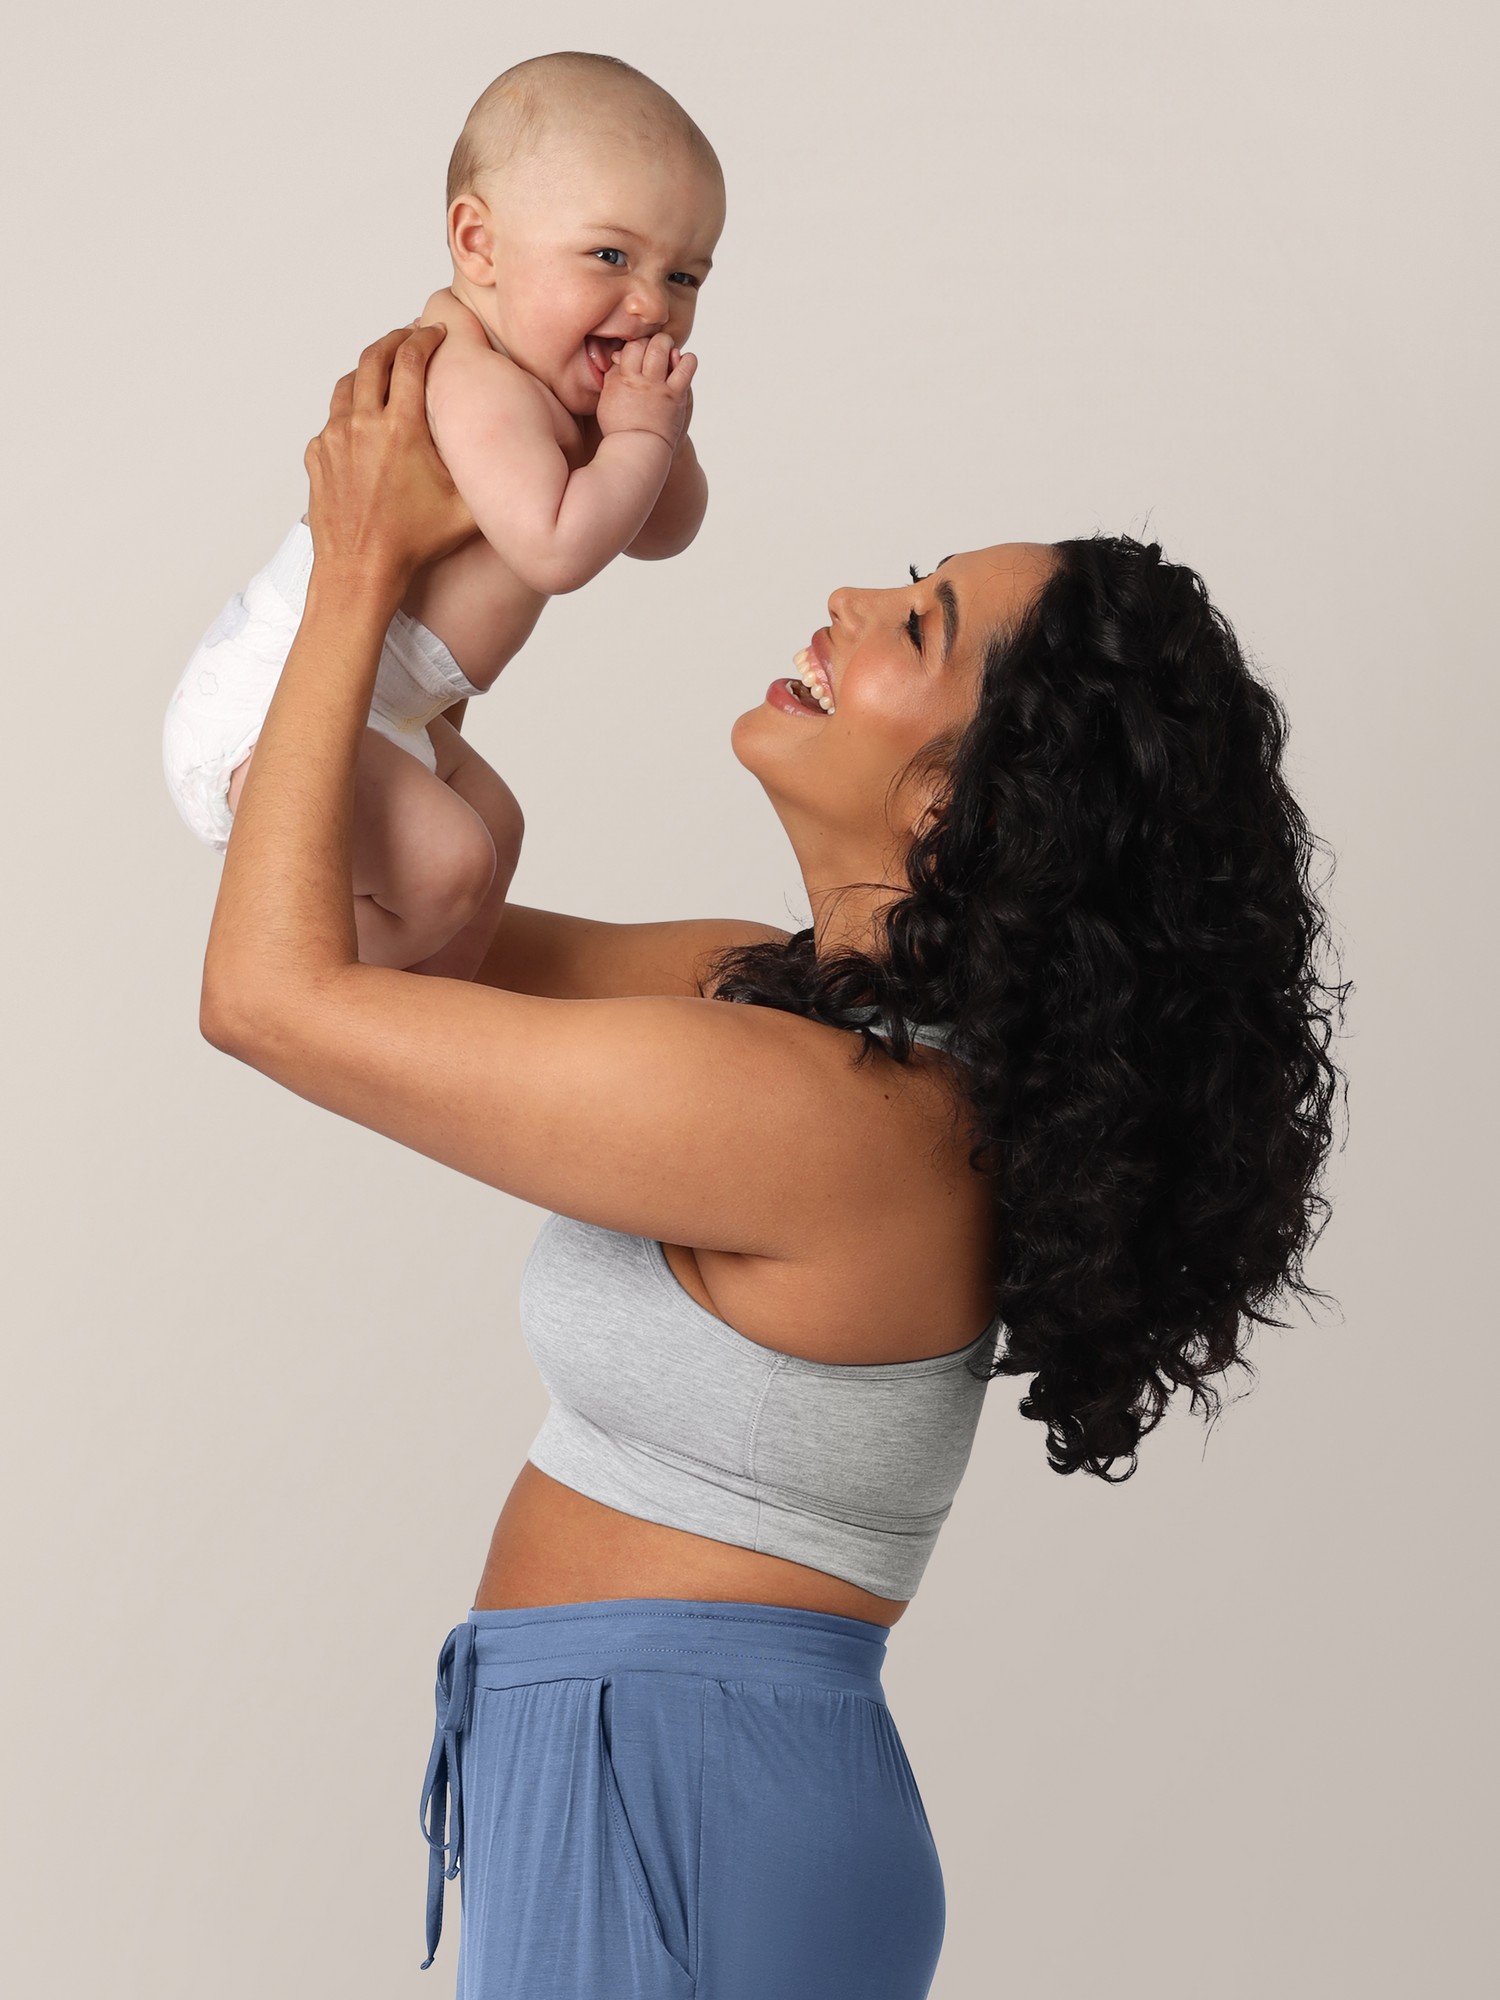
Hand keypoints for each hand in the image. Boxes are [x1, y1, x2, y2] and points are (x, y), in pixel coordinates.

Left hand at [304, 325, 476, 600]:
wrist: (360, 572)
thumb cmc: (413, 544)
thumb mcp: (467, 510)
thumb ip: (489, 476)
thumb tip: (518, 457)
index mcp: (401, 428)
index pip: (411, 360)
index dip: (426, 339)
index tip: (436, 333)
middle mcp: (362, 424)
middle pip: (374, 358)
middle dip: (395, 340)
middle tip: (410, 336)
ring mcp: (334, 439)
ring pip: (347, 384)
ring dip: (368, 370)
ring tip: (384, 371)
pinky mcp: (318, 457)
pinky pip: (332, 421)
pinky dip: (349, 411)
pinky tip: (364, 422)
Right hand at [596, 332, 696, 451]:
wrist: (638, 451)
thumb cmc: (620, 427)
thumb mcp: (607, 400)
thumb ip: (612, 377)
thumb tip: (617, 356)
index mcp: (622, 380)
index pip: (630, 347)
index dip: (635, 344)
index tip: (638, 349)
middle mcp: (640, 380)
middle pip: (646, 344)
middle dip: (651, 340)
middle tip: (654, 345)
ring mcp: (659, 387)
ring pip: (664, 349)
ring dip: (667, 344)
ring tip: (667, 349)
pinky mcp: (676, 396)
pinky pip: (685, 368)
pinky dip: (687, 360)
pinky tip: (683, 362)